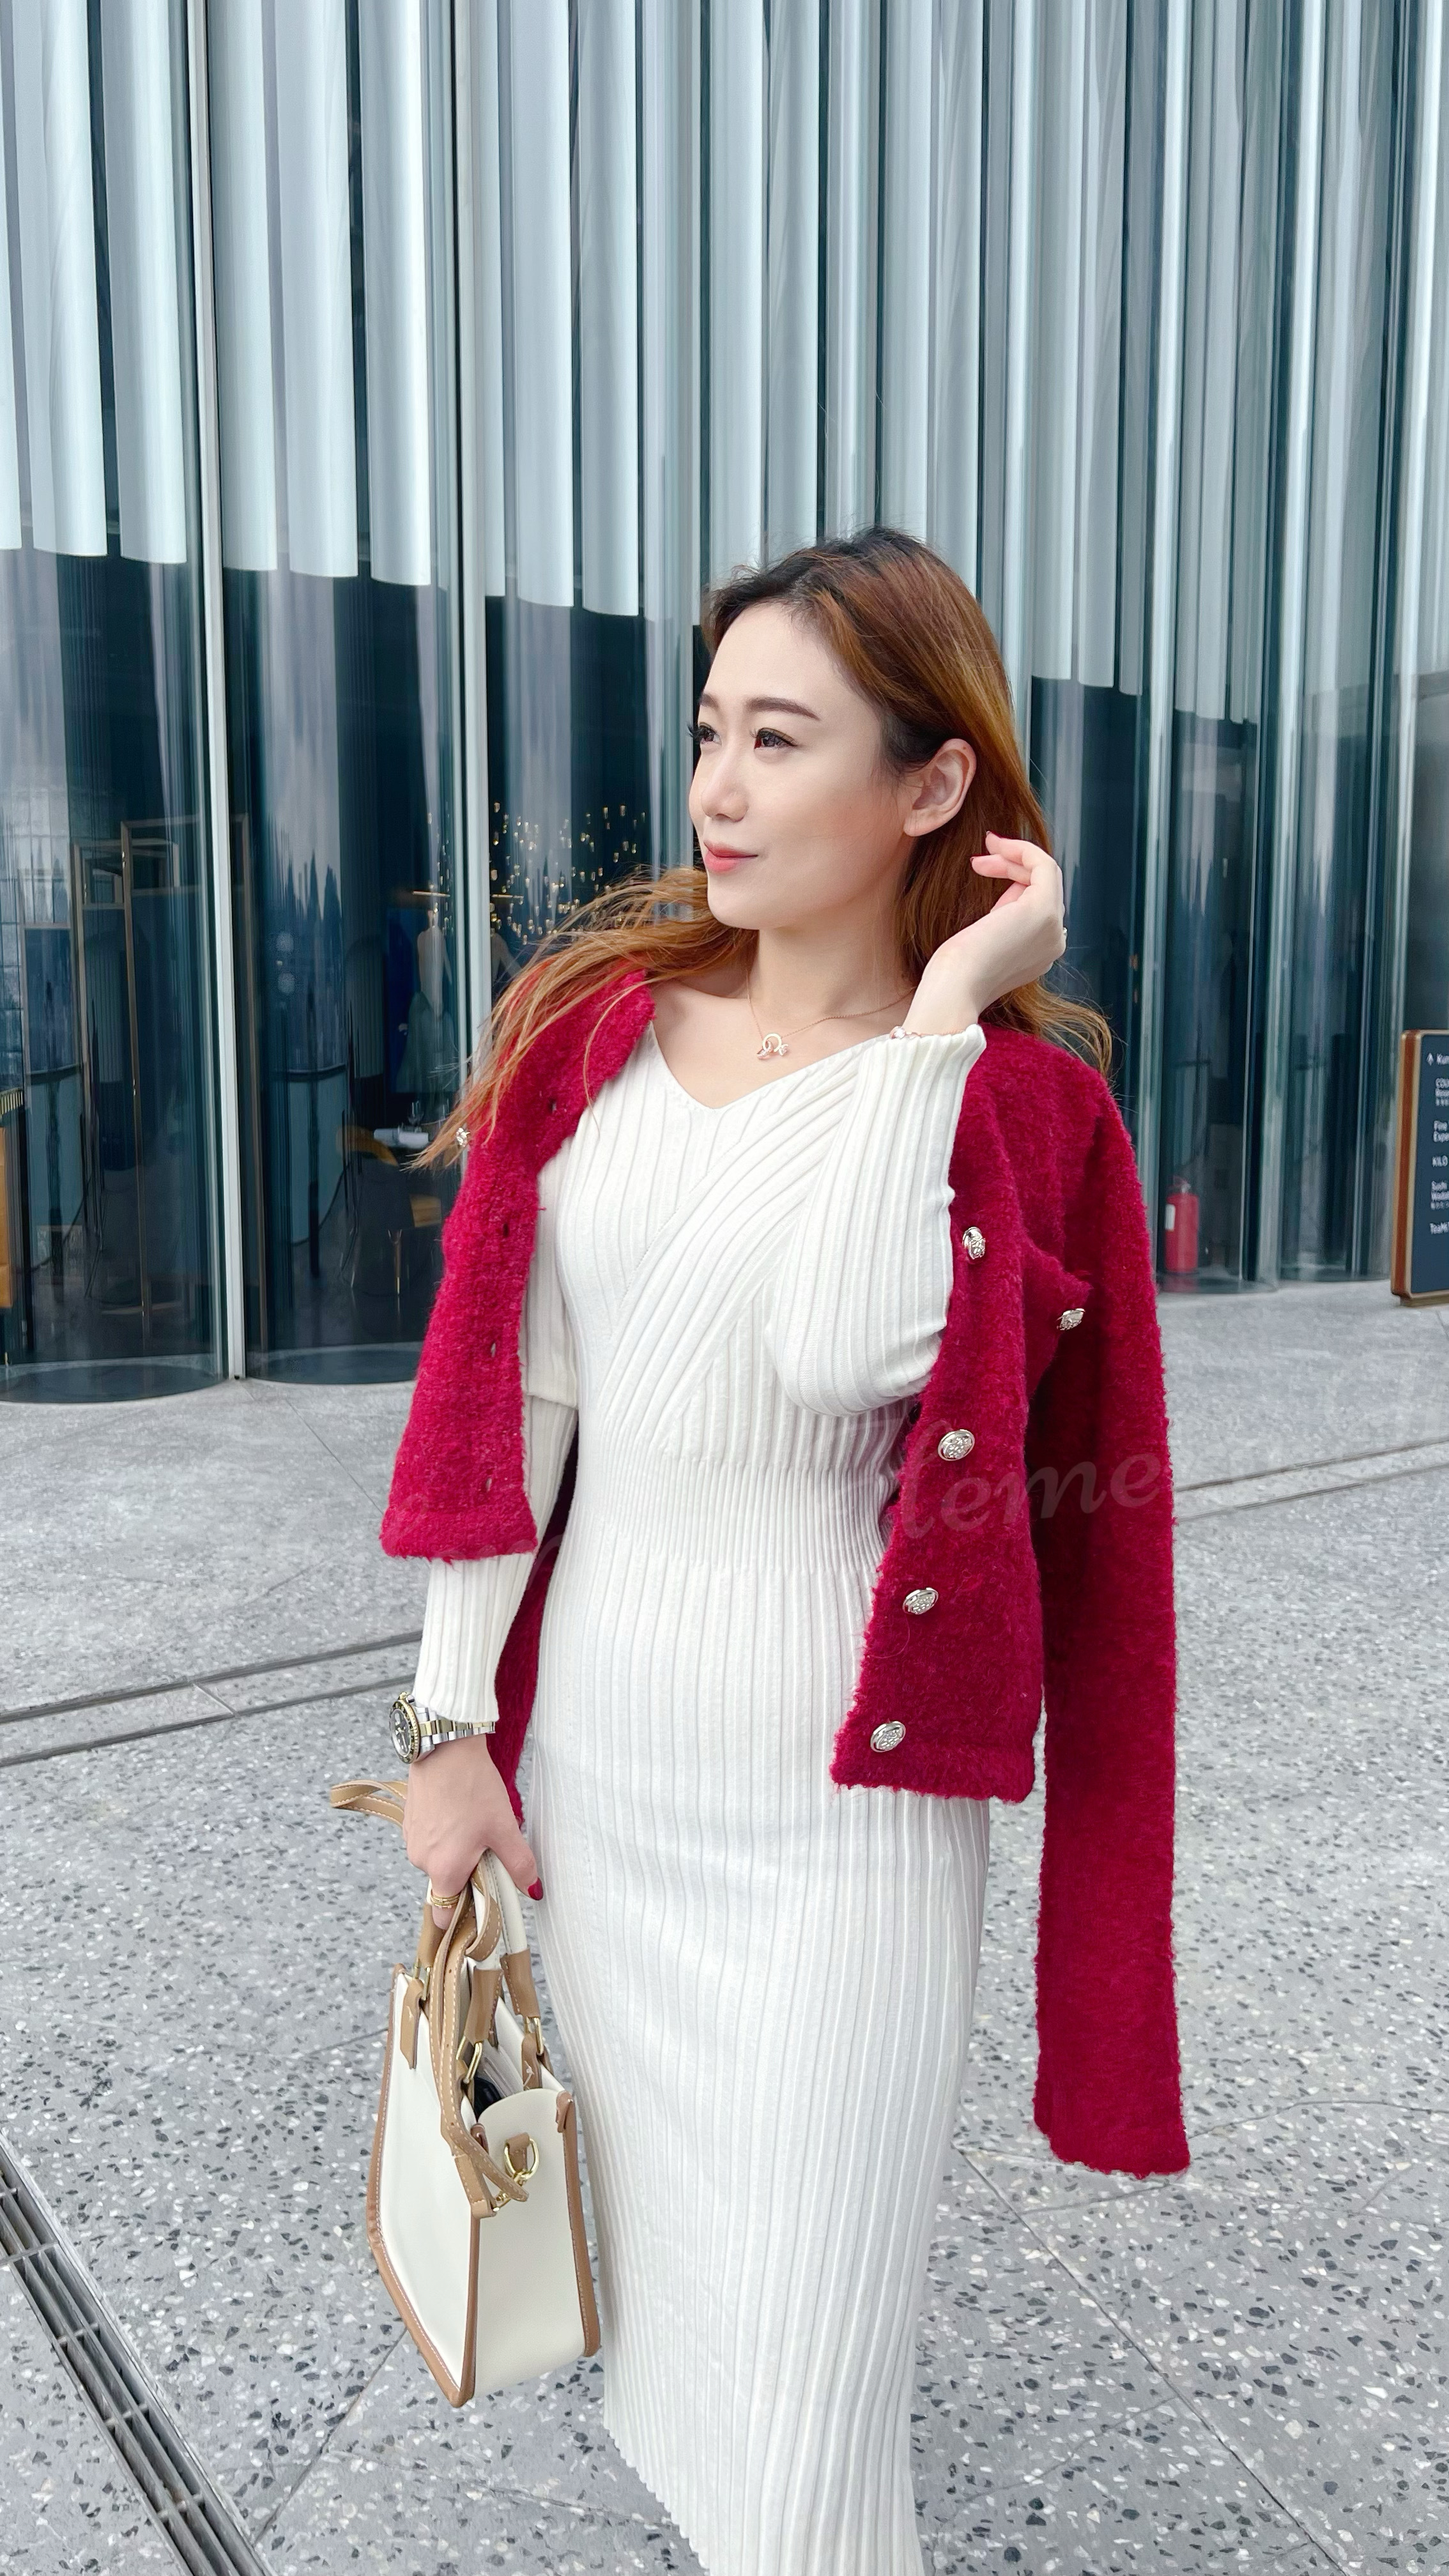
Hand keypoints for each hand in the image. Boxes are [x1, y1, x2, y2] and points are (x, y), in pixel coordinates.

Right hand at [403, 1732, 540, 1922]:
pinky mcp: (409, 1822)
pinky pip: (430, 1840)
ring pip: (438, 1860)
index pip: (444, 1916)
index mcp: (444, 1870)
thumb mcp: (503, 1828)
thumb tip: (532, 1889)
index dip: (463, 1915)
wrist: (445, 1748)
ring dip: (456, 1851)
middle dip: (468, 1872)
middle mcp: (422, 1861)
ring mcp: (412, 1841)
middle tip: (487, 1846)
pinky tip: (458, 1812)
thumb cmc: (472, 1788)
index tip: (482, 1902)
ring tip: (473, 1823)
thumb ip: (518, 1864)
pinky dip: (444, 1834)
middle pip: (446, 1884)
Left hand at [904, 835, 1065, 1032]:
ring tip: (980, 857)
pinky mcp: (1044, 911)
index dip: (1012, 881)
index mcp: (1040, 953)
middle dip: (1011, 866)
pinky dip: (1021, 849)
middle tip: (978, 860)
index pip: (1037, 904)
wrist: (954, 989)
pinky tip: (996, 845)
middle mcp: (1053, 941)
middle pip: (1043, 887)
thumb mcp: (982, 943)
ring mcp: (1052, 927)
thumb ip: (1000, 924)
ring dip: (1012, 857)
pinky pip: (1043, 865)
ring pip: (1045, 874)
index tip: (982, 866)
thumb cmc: (954, 973)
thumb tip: (1004, 899)